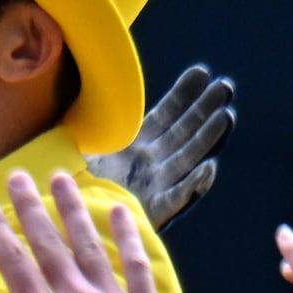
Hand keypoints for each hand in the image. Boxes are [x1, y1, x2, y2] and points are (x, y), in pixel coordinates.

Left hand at [82, 64, 235, 227]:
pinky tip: (208, 168)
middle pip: (185, 131)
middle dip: (205, 109)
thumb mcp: (78, 144)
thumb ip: (89, 121)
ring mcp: (155, 184)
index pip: (165, 114)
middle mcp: (150, 161)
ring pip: (188, 158)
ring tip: (226, 116)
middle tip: (225, 87)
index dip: (184, 94)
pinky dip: (191, 185)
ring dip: (207, 138)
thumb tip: (90, 85)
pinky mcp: (154, 210)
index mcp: (133, 144)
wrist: (67, 219)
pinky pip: (176, 196)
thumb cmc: (70, 182)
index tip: (202, 73)